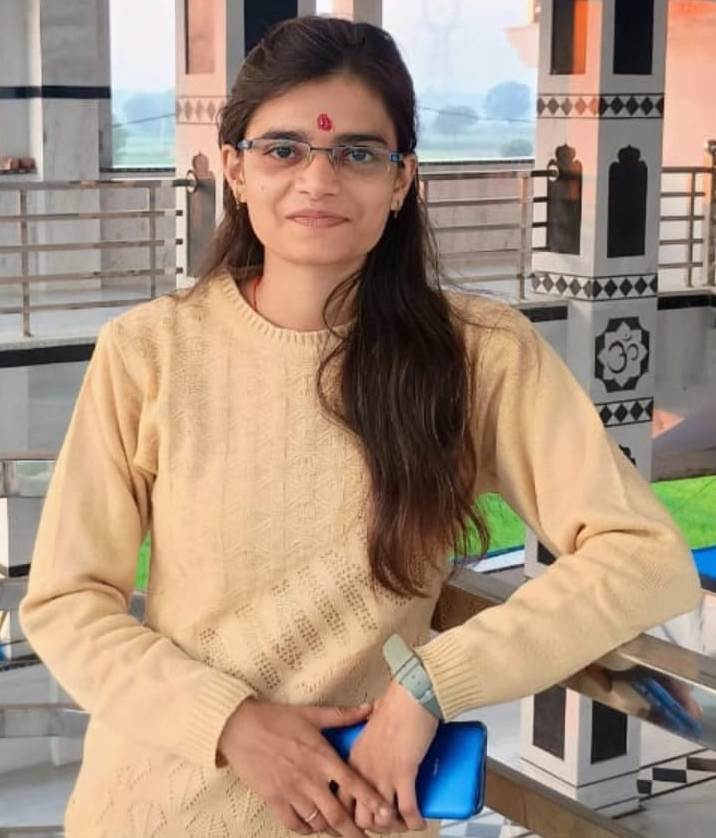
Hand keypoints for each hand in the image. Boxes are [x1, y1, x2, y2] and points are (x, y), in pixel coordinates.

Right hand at [217, 696, 393, 836]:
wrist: (240, 727)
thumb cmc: (277, 718)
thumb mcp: (312, 713)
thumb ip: (342, 715)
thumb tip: (370, 707)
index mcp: (322, 756)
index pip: (353, 783)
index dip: (372, 800)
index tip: (386, 813)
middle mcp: (310, 778)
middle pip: (337, 814)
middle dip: (354, 831)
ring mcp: (291, 791)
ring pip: (318, 822)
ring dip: (331, 831)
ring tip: (341, 833)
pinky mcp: (274, 799)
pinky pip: (294, 824)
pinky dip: (306, 830)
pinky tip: (313, 828)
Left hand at [336, 678, 439, 832]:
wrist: (410, 697)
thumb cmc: (394, 705)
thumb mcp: (371, 723)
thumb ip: (365, 727)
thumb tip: (371, 719)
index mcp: (353, 759)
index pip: (342, 800)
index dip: (352, 816)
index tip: (364, 820)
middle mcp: (363, 770)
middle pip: (359, 816)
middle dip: (374, 826)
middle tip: (387, 824)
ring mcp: (383, 774)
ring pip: (382, 819)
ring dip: (394, 827)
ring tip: (403, 824)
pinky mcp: (404, 774)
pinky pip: (408, 810)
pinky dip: (414, 822)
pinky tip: (419, 823)